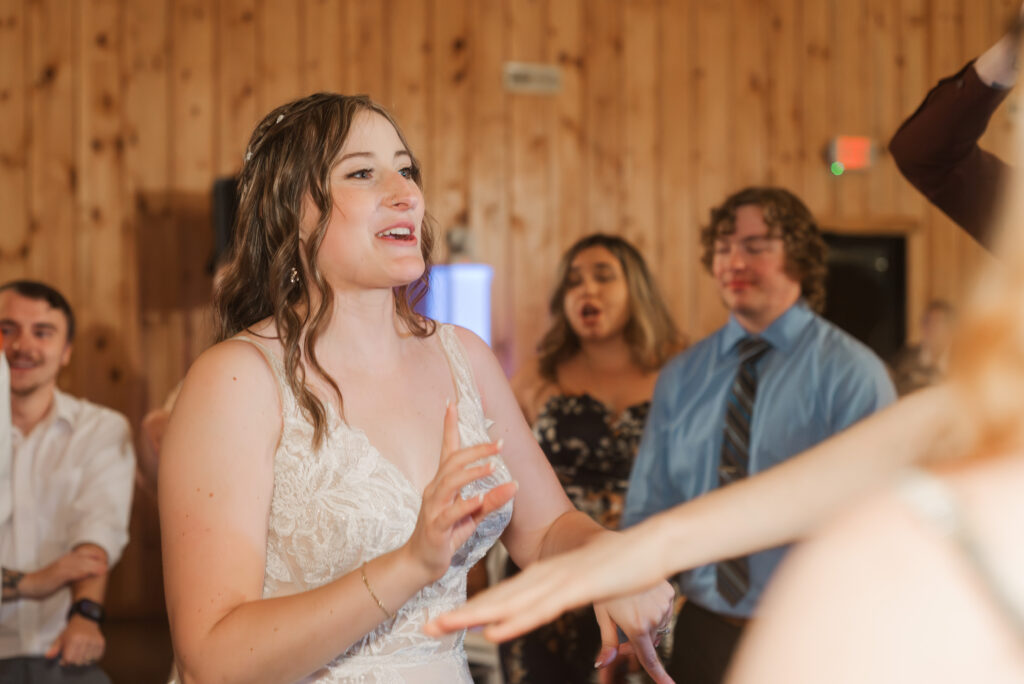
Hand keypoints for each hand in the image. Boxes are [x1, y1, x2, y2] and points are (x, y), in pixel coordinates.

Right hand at [20, 547, 106, 599]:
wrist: (30, 585)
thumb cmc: (47, 581)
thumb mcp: (63, 574)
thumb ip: (74, 571)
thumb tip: (87, 573)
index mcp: (67, 559)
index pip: (84, 554)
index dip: (96, 556)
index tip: (106, 560)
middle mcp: (66, 560)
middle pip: (85, 558)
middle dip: (98, 561)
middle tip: (108, 566)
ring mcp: (62, 567)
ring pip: (81, 564)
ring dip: (93, 567)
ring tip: (104, 570)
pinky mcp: (59, 575)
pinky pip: (72, 573)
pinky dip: (82, 573)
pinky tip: (90, 574)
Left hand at [45, 614, 104, 666]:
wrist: (86, 620)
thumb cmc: (71, 631)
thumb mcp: (60, 638)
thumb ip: (54, 648)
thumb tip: (48, 657)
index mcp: (74, 639)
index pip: (69, 659)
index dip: (65, 661)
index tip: (64, 659)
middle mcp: (85, 640)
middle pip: (78, 661)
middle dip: (74, 662)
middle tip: (72, 656)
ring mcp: (94, 641)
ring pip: (87, 660)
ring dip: (83, 660)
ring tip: (80, 655)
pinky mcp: (101, 642)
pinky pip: (96, 657)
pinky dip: (92, 658)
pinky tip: (87, 653)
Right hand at [405, 402, 517, 583]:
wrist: (420, 563)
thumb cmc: (446, 535)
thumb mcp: (472, 516)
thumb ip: (491, 500)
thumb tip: (513, 485)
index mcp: (442, 484)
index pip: (447, 449)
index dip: (449, 426)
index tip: (452, 404)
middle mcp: (435, 490)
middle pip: (453, 461)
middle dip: (475, 450)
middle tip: (498, 444)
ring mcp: (433, 508)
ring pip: (450, 483)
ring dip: (472, 473)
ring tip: (492, 466)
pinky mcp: (435, 527)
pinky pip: (450, 513)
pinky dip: (466, 505)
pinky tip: (480, 499)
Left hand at [425, 527, 665, 640]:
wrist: (652, 546)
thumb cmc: (622, 565)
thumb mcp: (587, 583)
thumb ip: (568, 592)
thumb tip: (557, 601)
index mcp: (546, 574)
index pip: (503, 595)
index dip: (473, 609)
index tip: (446, 621)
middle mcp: (545, 576)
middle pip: (497, 599)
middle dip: (462, 614)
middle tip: (427, 627)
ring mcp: (559, 582)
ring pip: (509, 604)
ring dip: (475, 617)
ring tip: (444, 627)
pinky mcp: (576, 588)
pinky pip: (541, 609)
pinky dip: (515, 621)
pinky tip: (494, 631)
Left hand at [592, 580, 674, 683]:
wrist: (616, 555)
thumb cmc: (605, 588)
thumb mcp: (602, 615)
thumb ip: (607, 642)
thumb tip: (601, 664)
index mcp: (636, 627)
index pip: (649, 659)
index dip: (659, 676)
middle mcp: (654, 618)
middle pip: (650, 642)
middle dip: (638, 643)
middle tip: (622, 632)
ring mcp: (664, 605)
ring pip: (658, 626)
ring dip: (648, 625)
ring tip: (631, 608)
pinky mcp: (670, 592)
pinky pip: (665, 610)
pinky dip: (655, 610)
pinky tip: (642, 598)